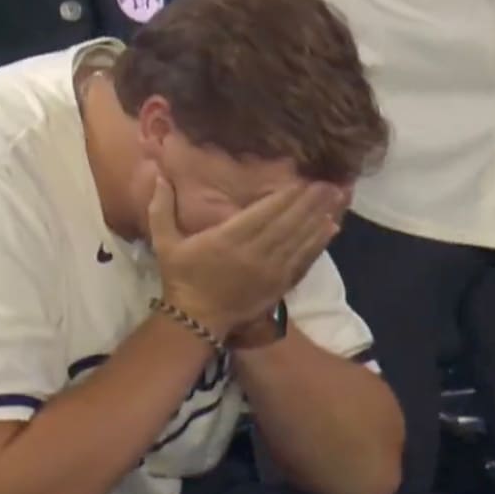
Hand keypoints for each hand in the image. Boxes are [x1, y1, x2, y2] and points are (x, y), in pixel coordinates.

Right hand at [148, 177, 339, 337]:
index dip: (285, 196)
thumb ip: (160, 207)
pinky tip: (332, 227)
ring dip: (320, 217)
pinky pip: (303, 261)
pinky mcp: (279, 285)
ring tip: (337, 197)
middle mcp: (253, 255)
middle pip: (288, 223)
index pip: (263, 214)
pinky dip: (318, 244)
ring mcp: (269, 272)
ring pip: (300, 240)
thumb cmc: (181, 277)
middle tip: (330, 182)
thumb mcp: (164, 241)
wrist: (196, 320)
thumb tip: (157, 174)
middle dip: (310, 202)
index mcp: (227, 240)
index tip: (302, 178)